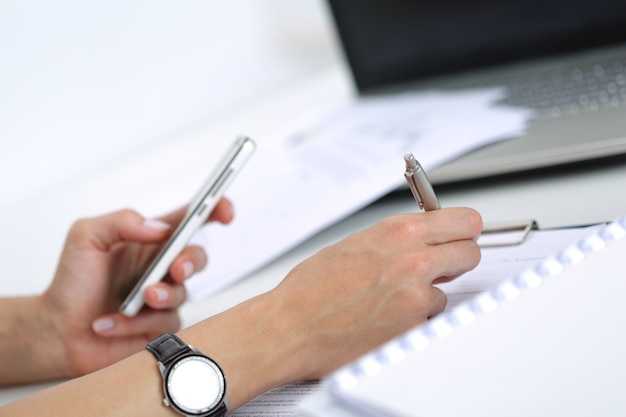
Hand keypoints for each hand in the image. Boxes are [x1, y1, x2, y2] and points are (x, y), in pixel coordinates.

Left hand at [41, 199, 232, 377]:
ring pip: (184, 293)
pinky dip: (132, 324)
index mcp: (151, 240)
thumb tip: (160, 229)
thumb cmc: (73, 282)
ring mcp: (164, 297)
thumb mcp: (86, 237)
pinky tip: (108, 323)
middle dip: (191, 261)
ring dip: (162, 296)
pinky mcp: (160, 326)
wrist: (59, 331)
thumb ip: (122, 221)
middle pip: (197, 256)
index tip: (224, 211)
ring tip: (135, 301)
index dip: (215, 210)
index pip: (190, 220)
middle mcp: (163, 266)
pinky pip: (163, 323)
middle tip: (176, 269)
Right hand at [264, 207, 481, 380]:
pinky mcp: (412, 329)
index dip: (465, 230)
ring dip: (429, 296)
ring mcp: (416, 297)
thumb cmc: (312, 288)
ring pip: (449, 292)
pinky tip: (384, 320)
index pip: (464, 221)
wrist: (290, 326)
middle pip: (471, 253)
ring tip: (391, 300)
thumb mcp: (355, 244)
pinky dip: (412, 322)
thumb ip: (396, 240)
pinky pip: (428, 321)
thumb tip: (424, 240)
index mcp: (397, 232)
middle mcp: (413, 260)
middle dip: (458, 261)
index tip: (462, 236)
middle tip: (442, 268)